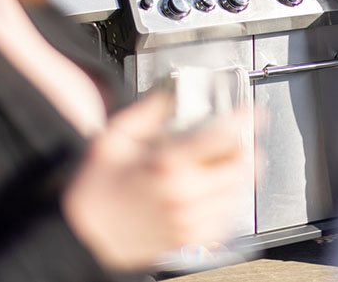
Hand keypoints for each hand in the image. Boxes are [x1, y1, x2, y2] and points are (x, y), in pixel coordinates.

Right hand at [62, 93, 248, 270]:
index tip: (254, 112)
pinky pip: (228, 217)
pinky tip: (213, 189)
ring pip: (239, 192)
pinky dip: (228, 199)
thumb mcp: (112, 139)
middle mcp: (185, 195)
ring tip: (225, 163)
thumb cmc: (95, 191)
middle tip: (240, 137)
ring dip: (239, 174)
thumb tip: (170, 95)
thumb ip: (147, 113)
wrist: (83, 236)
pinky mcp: (191, 241)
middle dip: (245, 147)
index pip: (223, 137)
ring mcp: (191, 221)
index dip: (246, 120)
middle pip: (241, 166)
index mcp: (167, 164)